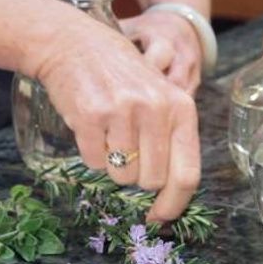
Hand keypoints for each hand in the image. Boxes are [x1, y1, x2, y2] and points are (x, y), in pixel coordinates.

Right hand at [30, 15, 200, 222]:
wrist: (76, 44)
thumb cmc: (122, 77)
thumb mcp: (159, 98)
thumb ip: (170, 140)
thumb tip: (169, 196)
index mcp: (181, 108)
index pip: (187, 174)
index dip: (174, 205)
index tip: (160, 218)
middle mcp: (156, 109)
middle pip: (152, 181)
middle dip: (137, 177)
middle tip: (127, 151)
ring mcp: (123, 112)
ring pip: (122, 176)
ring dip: (113, 165)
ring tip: (109, 133)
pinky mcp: (90, 115)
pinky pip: (93, 162)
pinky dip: (91, 154)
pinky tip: (92, 127)